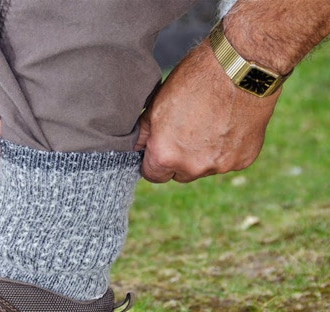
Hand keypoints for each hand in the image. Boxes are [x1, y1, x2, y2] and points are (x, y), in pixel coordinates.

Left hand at [135, 42, 279, 182]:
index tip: (161, 147)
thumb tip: (137, 148)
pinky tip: (228, 124)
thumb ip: (144, 133)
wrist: (242, 68)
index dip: (154, 161)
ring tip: (210, 122)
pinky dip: (227, 148)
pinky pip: (228, 160)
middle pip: (180, 174)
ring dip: (204, 154)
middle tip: (188, 129)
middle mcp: (192, 167)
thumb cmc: (195, 80)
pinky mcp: (243, 159)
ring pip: (205, 168)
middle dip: (180, 158)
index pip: (153, 175)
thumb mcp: (157, 104)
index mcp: (166, 156)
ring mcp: (220, 165)